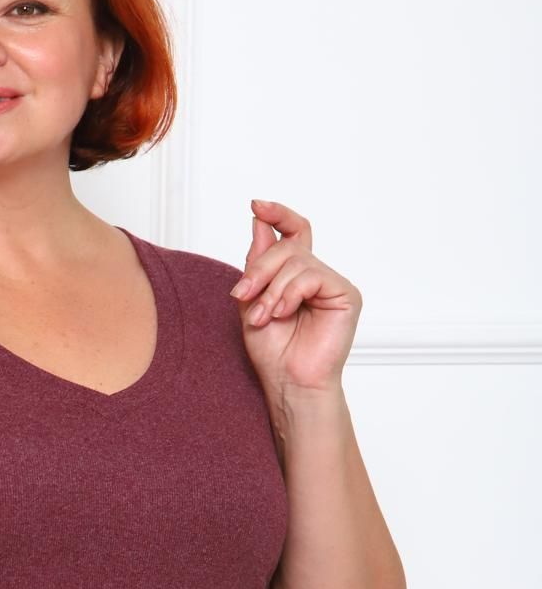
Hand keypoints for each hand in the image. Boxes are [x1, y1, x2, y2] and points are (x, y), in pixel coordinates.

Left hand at [230, 199, 361, 399]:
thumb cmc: (272, 351)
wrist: (288, 383)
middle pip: (288, 246)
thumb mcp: (252, 301)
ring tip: (263, 316)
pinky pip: (312, 275)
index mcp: (296, 276)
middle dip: (259, 269)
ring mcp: (333, 284)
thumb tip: (259, 223)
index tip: (256, 205)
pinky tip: (282, 313)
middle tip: (243, 295)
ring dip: (271, 289)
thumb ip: (257, 264)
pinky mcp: (346, 294)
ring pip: (296, 261)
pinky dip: (290, 293)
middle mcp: (317, 276)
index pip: (293, 233)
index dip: (278, 215)